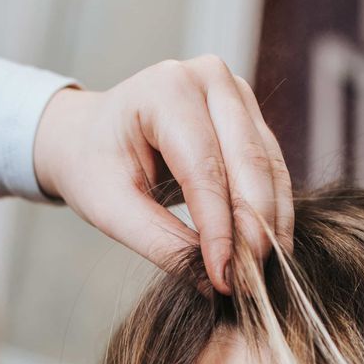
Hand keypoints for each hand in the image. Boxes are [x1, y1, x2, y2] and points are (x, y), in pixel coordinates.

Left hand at [31, 55, 293, 294]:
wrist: (90, 136)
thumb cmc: (94, 166)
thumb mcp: (112, 209)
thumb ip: (161, 243)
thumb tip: (214, 284)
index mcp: (166, 89)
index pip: (204, 167)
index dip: (219, 228)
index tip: (226, 278)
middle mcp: (210, 79)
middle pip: (248, 162)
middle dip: (253, 228)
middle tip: (252, 283)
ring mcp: (237, 94)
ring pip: (269, 167)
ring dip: (271, 225)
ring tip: (263, 275)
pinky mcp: (251, 118)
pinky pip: (273, 170)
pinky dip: (273, 213)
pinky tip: (269, 251)